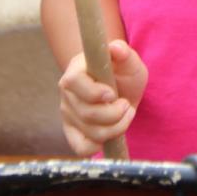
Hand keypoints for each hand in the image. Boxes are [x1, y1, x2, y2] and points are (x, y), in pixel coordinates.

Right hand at [58, 39, 147, 156]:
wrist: (121, 88)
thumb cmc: (123, 72)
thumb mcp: (128, 61)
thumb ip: (123, 53)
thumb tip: (116, 48)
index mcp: (76, 70)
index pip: (74, 82)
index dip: (94, 92)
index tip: (113, 94)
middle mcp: (67, 93)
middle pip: (86, 113)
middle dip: (114, 114)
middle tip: (127, 105)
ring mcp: (67, 114)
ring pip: (89, 131)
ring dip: (116, 127)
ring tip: (126, 113)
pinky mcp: (72, 131)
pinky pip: (81, 147)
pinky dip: (99, 144)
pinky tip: (112, 131)